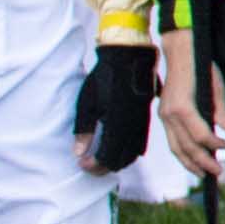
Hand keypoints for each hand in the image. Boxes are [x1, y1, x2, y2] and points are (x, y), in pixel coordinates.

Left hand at [74, 42, 155, 174]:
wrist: (128, 56)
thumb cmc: (104, 77)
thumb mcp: (87, 103)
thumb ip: (83, 130)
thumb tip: (79, 152)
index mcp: (116, 126)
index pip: (106, 159)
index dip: (93, 166)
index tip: (81, 162)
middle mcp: (132, 128)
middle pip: (121, 161)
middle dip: (103, 167)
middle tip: (89, 163)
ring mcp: (141, 123)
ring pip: (133, 154)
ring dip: (117, 160)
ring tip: (101, 157)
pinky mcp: (145, 117)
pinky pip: (140, 143)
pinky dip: (129, 151)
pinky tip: (118, 146)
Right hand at [156, 52, 224, 182]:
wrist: (180, 53)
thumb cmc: (201, 66)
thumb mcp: (216, 84)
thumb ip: (221, 108)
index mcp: (183, 107)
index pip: (201, 135)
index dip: (215, 145)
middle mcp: (170, 115)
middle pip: (186, 147)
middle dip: (202, 162)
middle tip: (217, 172)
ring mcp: (164, 116)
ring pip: (175, 147)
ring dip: (189, 163)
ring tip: (203, 173)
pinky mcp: (164, 115)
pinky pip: (171, 140)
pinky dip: (181, 152)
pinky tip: (190, 160)